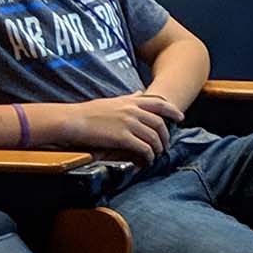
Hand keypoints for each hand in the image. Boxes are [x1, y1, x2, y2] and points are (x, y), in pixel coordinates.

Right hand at [50, 92, 183, 163]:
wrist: (73, 120)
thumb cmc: (89, 112)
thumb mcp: (112, 101)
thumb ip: (129, 98)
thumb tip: (139, 92)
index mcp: (131, 101)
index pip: (159, 103)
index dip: (173, 110)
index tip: (180, 117)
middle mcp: (133, 111)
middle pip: (160, 122)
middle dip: (166, 135)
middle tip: (166, 144)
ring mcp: (129, 123)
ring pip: (153, 136)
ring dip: (158, 147)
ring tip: (157, 154)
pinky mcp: (122, 137)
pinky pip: (143, 147)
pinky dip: (149, 155)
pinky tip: (147, 160)